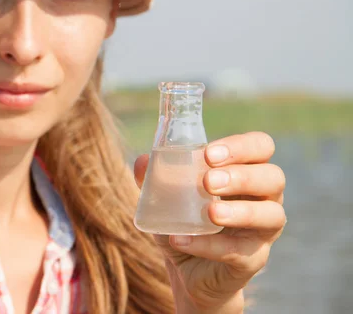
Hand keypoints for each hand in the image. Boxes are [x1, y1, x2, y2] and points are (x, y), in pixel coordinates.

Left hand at [134, 132, 285, 312]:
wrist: (186, 271)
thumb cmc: (185, 222)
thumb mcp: (166, 198)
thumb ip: (155, 178)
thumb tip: (142, 161)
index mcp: (246, 171)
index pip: (261, 146)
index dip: (241, 146)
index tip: (208, 153)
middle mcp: (264, 198)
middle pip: (274, 177)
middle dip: (242, 176)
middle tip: (209, 181)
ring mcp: (263, 231)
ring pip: (272, 215)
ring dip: (241, 212)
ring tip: (211, 212)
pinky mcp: (253, 260)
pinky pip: (239, 252)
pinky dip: (208, 246)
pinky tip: (181, 240)